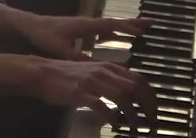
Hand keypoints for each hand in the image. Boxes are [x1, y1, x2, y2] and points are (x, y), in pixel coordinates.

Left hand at [15, 12, 152, 60]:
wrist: (31, 25)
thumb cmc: (44, 36)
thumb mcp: (61, 49)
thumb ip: (78, 58)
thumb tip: (97, 67)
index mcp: (86, 25)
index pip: (112, 25)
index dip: (128, 27)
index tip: (144, 29)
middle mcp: (89, 22)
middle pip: (116, 22)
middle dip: (134, 23)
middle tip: (153, 23)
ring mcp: (86, 25)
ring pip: (111, 25)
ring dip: (127, 26)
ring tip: (144, 29)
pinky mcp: (83, 29)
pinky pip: (105, 29)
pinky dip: (116, 32)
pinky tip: (122, 37)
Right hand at [36, 58, 156, 132]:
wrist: (42, 73)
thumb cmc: (66, 74)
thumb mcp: (92, 71)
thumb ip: (110, 79)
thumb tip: (127, 92)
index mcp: (108, 67)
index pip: (139, 79)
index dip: (151, 97)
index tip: (153, 111)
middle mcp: (104, 72)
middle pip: (136, 87)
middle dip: (148, 107)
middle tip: (151, 122)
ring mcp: (93, 82)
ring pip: (123, 97)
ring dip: (133, 115)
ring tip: (136, 128)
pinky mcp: (81, 93)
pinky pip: (103, 106)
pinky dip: (112, 117)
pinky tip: (115, 125)